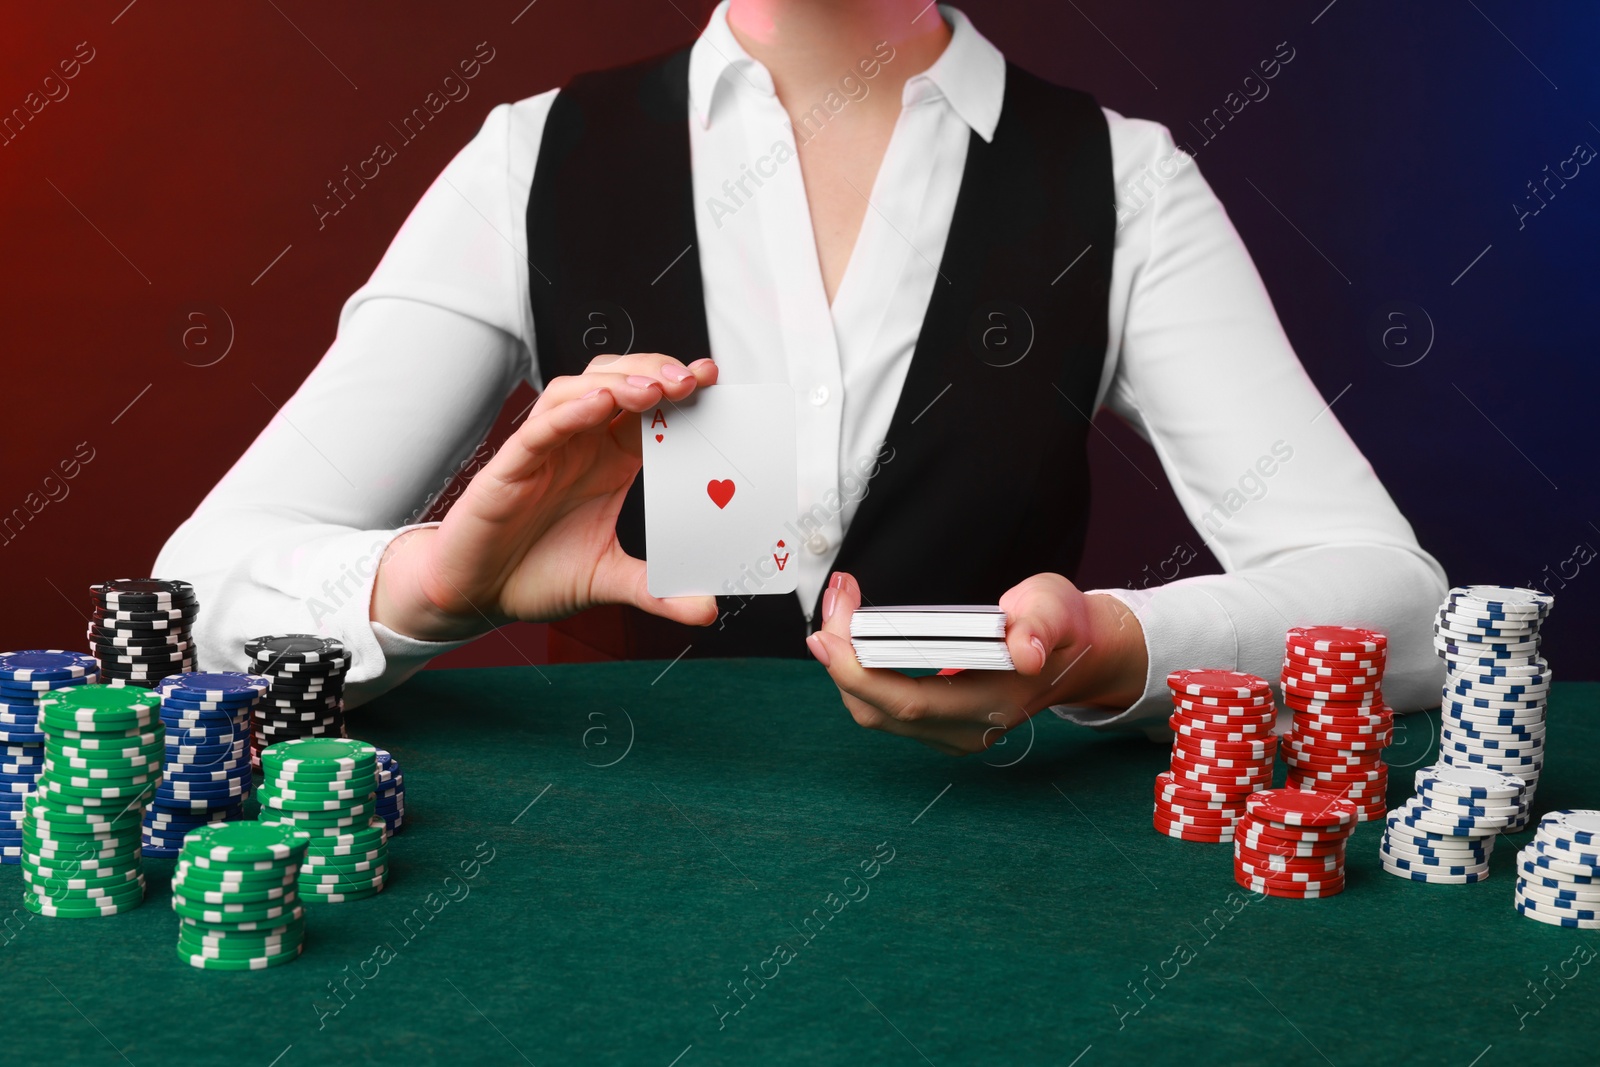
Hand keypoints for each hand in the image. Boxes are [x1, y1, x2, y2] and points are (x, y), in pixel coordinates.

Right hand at [371, 353, 719, 640]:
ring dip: (619, 383)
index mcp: (610, 460)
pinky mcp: (511, 466)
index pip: (651, 409)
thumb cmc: (535, 572)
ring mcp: (545, 450)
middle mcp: (580, 445)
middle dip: (656, 372)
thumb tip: (706, 610)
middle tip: (693, 380)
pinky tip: (599, 403)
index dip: (680, 390)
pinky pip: (541, 428)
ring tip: (655, 388)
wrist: (477, 596)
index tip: (714, 381)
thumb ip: (657, 590)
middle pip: (619, 382)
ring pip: (580, 391)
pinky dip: (571, 411)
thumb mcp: (609, 579)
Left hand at [804, 572, 1147, 754]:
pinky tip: (853, 632)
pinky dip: (859, 669)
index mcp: (992, 704)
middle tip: (835, 600)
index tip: (829, 633)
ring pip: (873, 711)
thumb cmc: (1062, 628)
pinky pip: (882, 705)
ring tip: (841, 605)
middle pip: (878, 709)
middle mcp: (966, 728)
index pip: (910, 702)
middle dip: (842, 657)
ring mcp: (950, 731)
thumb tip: (1025, 652)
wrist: (1077, 654)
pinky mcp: (939, 721)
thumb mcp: (1057, 609)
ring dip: (845, 662)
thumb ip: (1040, 626)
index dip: (860, 672)